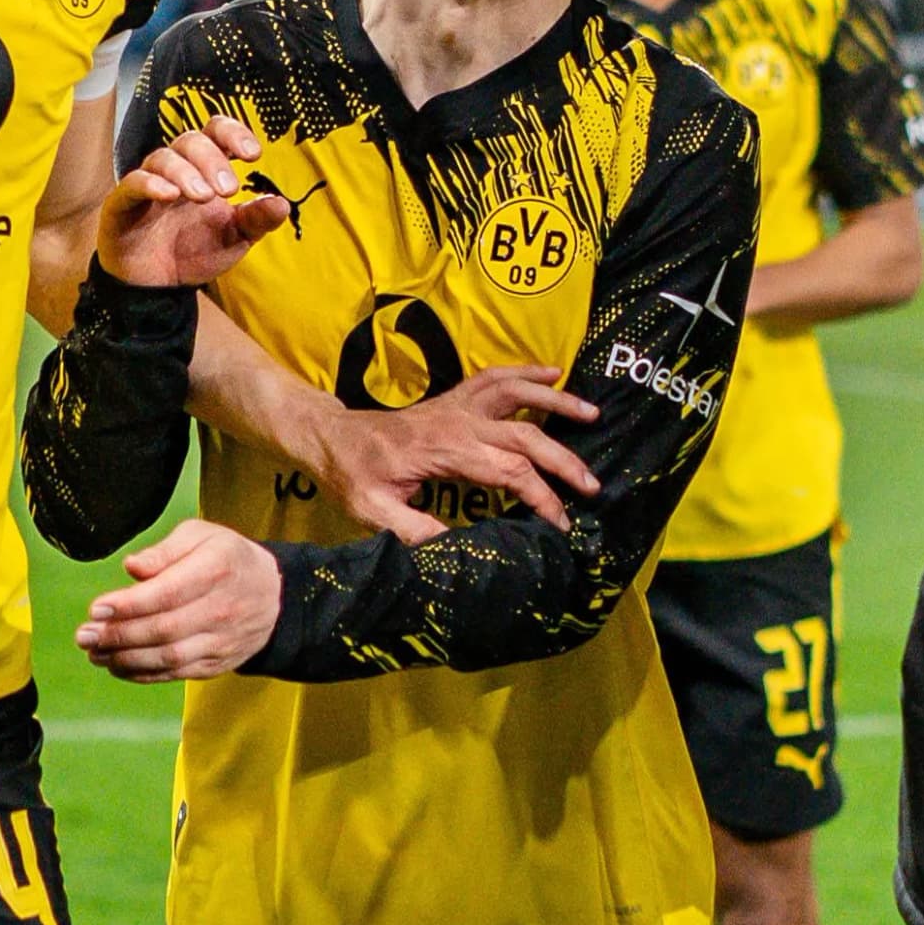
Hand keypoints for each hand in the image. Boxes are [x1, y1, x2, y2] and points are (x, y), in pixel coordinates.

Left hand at [77, 518, 281, 680]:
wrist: (273, 596)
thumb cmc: (228, 559)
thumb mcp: (202, 535)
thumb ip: (164, 550)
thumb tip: (132, 568)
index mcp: (216, 569)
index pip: (167, 593)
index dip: (128, 604)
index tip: (96, 608)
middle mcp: (220, 609)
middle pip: (163, 630)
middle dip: (117, 635)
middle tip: (84, 635)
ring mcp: (220, 641)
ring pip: (167, 657)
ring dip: (124, 659)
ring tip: (94, 652)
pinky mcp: (216, 663)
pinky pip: (175, 674)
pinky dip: (142, 674)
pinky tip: (117, 665)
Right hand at [95, 115, 291, 288]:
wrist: (158, 287)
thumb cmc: (194, 252)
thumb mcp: (235, 239)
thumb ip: (257, 220)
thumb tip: (282, 204)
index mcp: (204, 169)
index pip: (215, 132)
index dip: (234, 133)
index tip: (253, 155)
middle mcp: (175, 169)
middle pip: (191, 141)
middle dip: (213, 160)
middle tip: (228, 189)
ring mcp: (147, 184)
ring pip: (163, 157)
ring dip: (186, 172)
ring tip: (203, 196)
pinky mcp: (122, 204)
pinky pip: (133, 182)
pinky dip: (151, 184)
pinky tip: (170, 195)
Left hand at [309, 364, 601, 541]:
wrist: (330, 437)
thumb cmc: (352, 476)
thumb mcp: (374, 511)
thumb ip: (414, 529)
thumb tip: (455, 551)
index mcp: (445, 451)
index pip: (509, 473)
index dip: (542, 499)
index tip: (562, 524)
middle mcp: (458, 422)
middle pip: (525, 436)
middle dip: (564, 461)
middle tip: (593, 486)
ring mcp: (457, 405)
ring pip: (518, 395)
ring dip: (556, 401)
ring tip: (592, 413)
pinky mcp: (454, 399)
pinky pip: (497, 378)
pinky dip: (526, 373)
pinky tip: (553, 373)